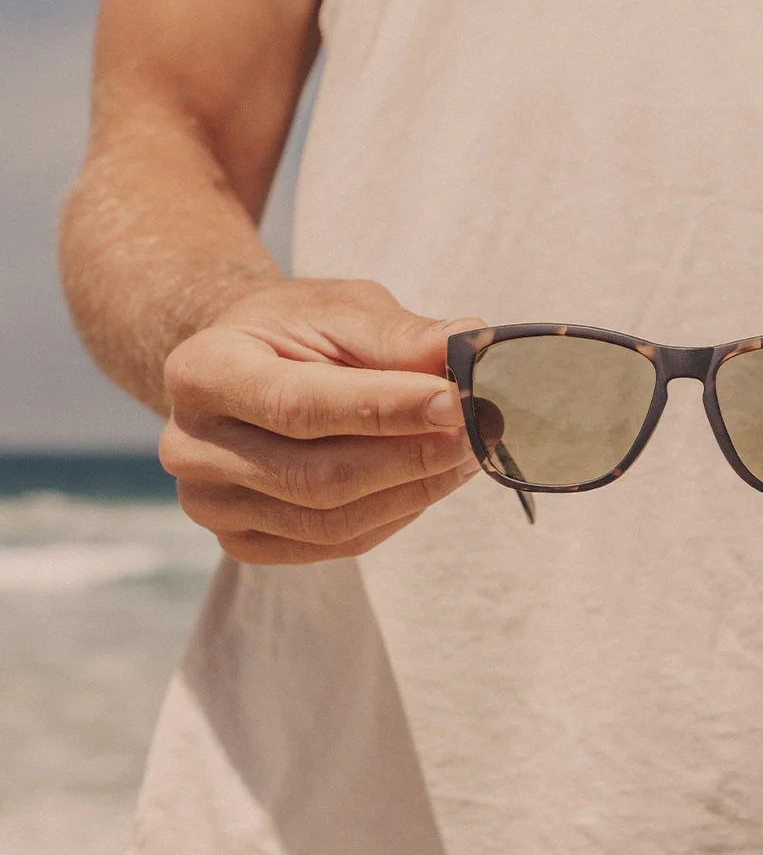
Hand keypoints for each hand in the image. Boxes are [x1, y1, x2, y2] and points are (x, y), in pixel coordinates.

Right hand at [159, 279, 483, 564]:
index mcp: (202, 371)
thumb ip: (402, 334)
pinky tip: (430, 481)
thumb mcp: (344, 310)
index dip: (384, 410)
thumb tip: (473, 345)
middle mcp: (191, 447)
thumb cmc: (299, 332)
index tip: (456, 401)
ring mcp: (210, 505)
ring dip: (416, 490)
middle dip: (412, 457)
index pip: (298, 406)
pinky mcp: (241, 542)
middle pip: (318, 477)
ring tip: (468, 453)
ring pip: (333, 521)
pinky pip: (336, 544)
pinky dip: (396, 514)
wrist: (248, 367)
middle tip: (480, 431)